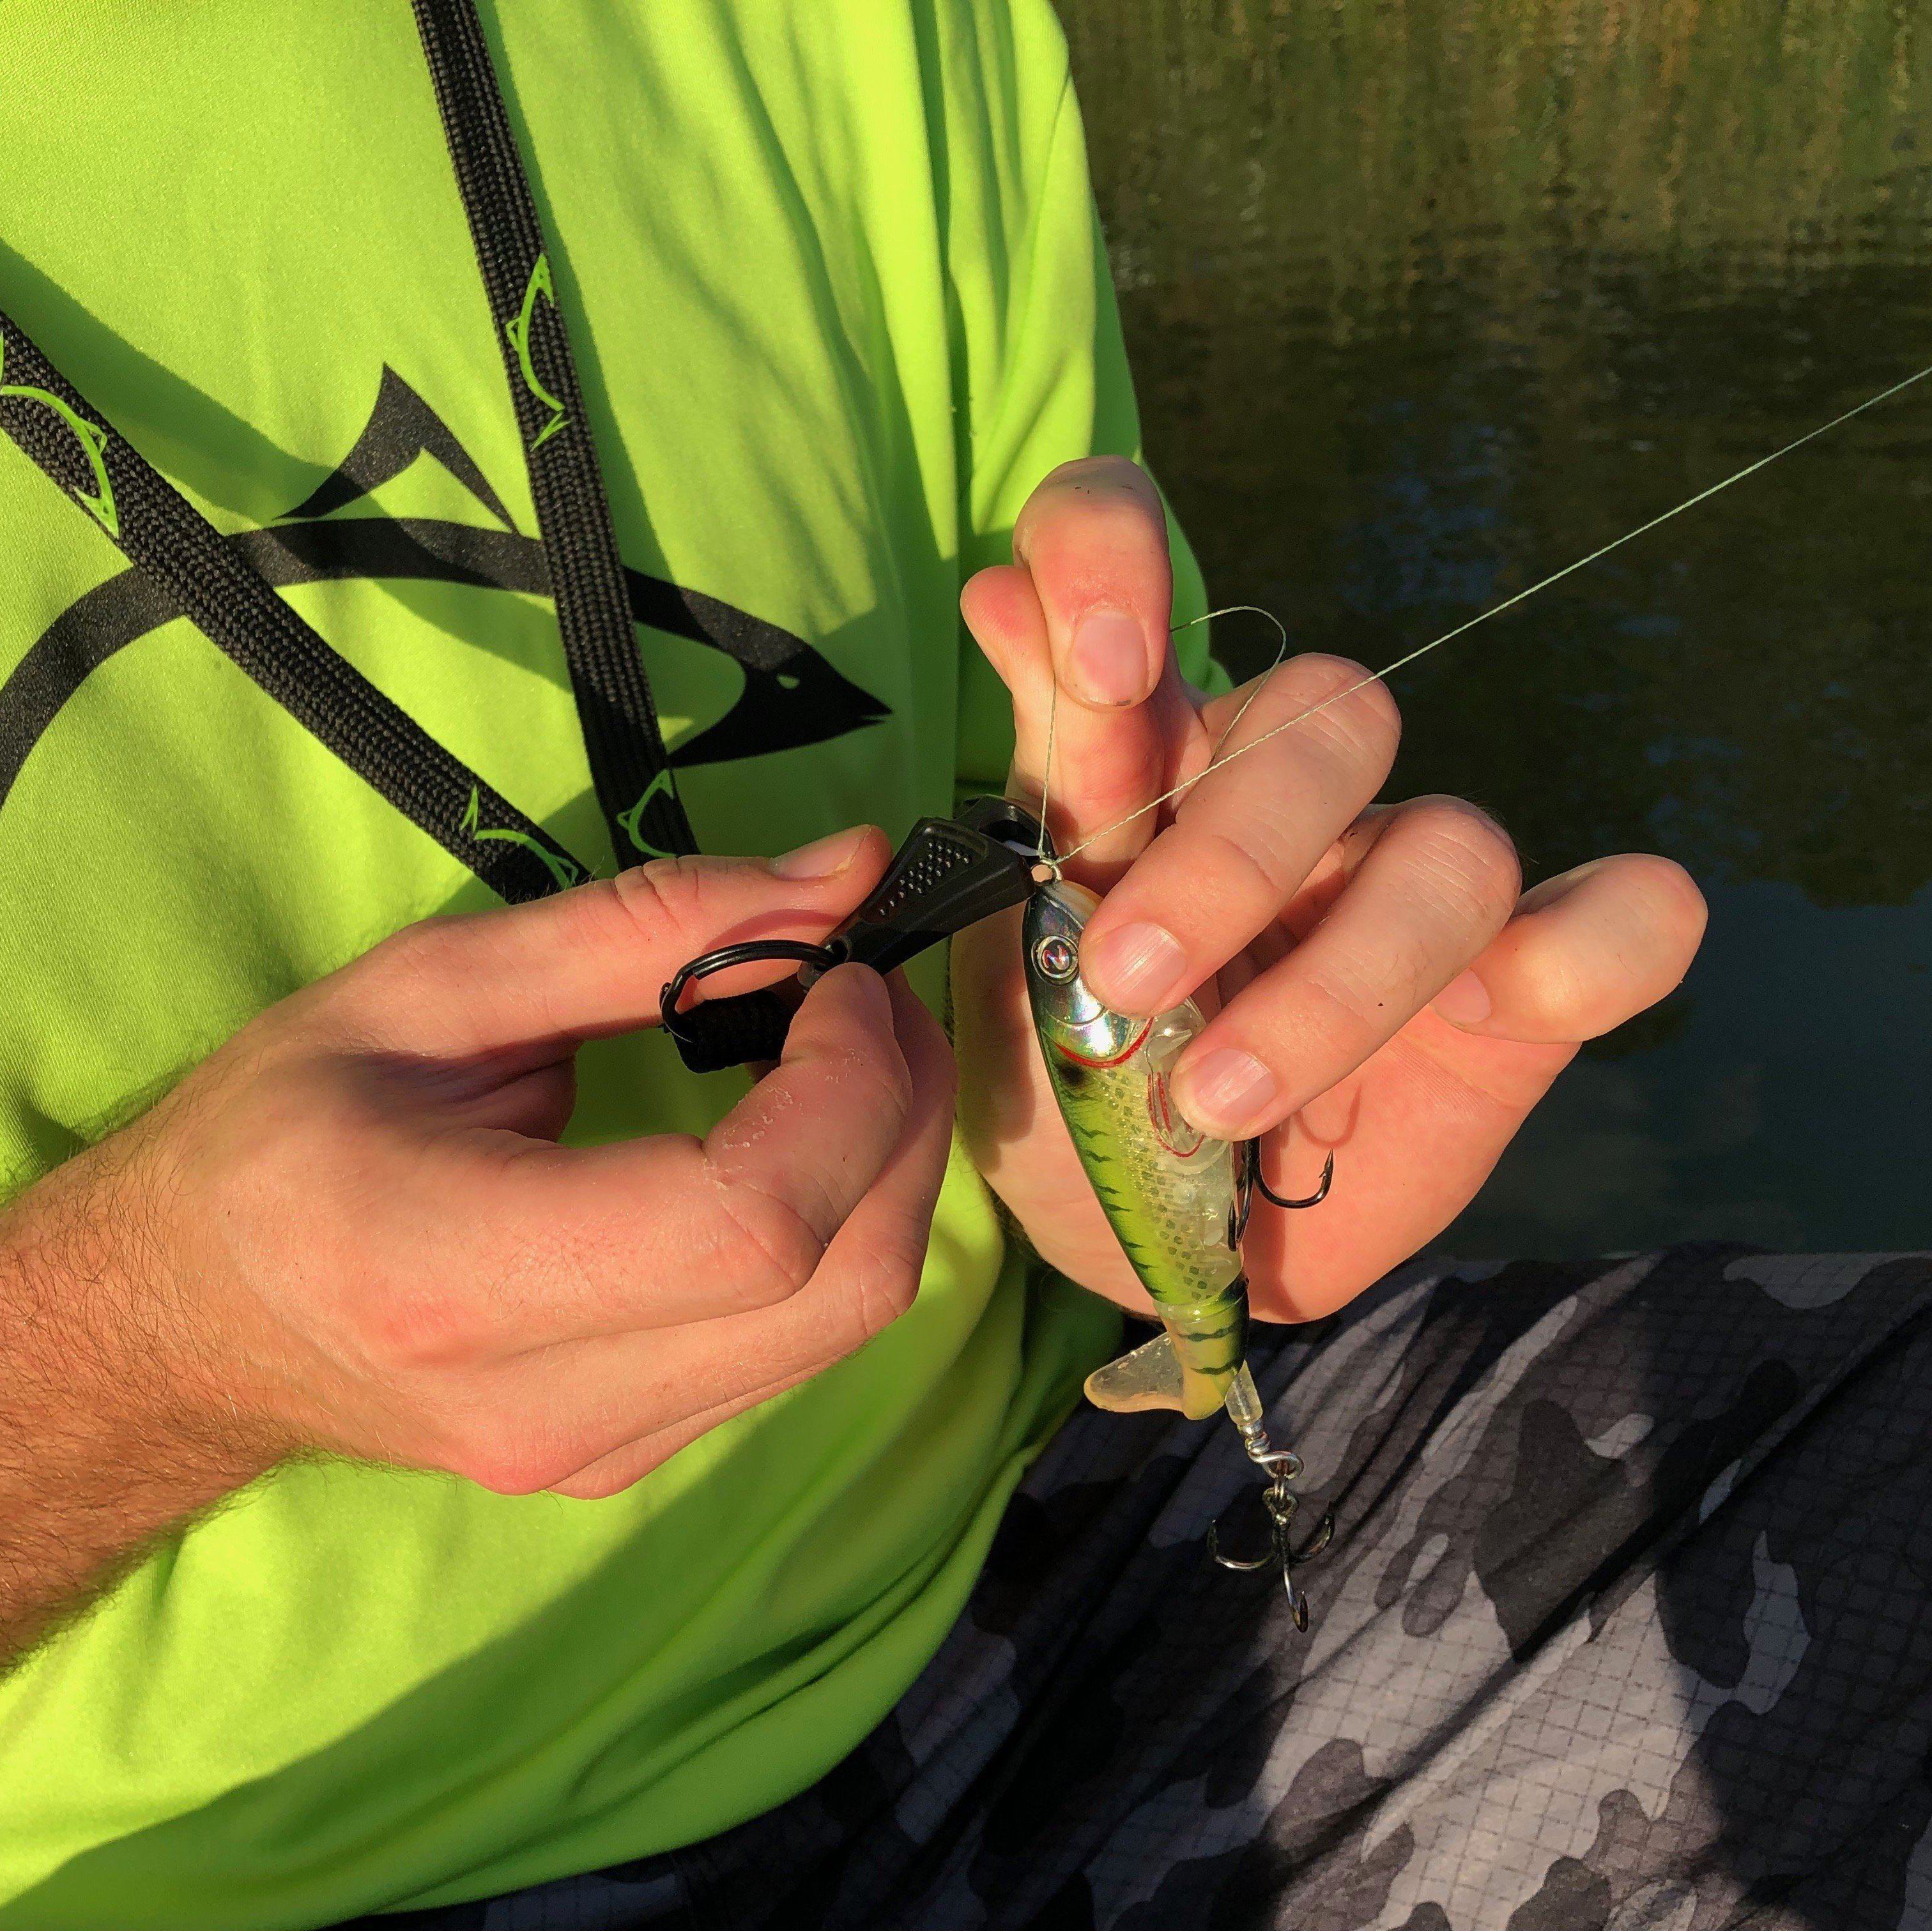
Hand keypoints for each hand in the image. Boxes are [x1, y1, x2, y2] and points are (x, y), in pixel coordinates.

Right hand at [11, 828, 952, 1509]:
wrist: (183, 1325)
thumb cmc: (277, 1130)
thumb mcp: (432, 986)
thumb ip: (645, 928)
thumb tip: (845, 873)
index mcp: (457, 1275)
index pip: (752, 1221)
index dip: (850, 1086)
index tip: (843, 974)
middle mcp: (548, 1406)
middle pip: (842, 1282)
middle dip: (905, 1114)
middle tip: (868, 992)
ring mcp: (602, 1456)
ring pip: (849, 1322)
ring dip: (889, 1165)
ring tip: (840, 1051)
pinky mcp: (634, 1460)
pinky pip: (805, 1343)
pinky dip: (840, 1223)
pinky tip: (797, 1139)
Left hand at [954, 457, 1706, 1319]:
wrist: (1143, 1236)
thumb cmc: (1068, 1085)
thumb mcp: (1020, 959)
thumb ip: (1052, 791)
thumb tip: (998, 595)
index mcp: (1154, 758)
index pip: (1133, 558)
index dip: (1118, 553)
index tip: (1101, 661)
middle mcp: (1295, 793)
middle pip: (1332, 719)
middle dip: (1229, 854)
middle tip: (1128, 986)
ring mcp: (1414, 884)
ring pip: (1456, 844)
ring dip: (1341, 978)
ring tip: (1221, 1100)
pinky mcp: (1524, 994)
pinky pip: (1626, 921)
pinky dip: (1586, 952)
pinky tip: (1500, 1009)